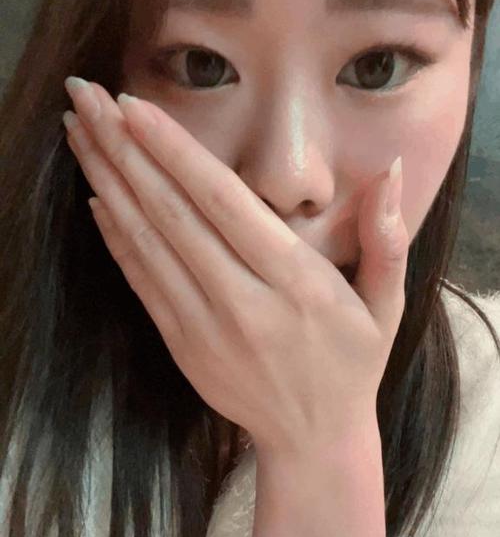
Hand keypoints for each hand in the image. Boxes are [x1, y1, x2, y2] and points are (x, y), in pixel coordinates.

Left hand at [63, 79, 408, 470]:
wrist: (312, 439)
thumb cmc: (351, 363)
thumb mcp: (387, 304)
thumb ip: (389, 237)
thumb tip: (392, 170)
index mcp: (295, 282)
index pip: (224, 203)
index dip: (175, 152)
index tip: (133, 107)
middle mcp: (242, 300)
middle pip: (172, 213)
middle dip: (123, 149)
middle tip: (83, 97)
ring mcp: (204, 326)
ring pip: (146, 242)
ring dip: (107, 181)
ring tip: (77, 132)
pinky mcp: (181, 344)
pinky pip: (141, 282)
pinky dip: (116, 237)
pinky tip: (96, 195)